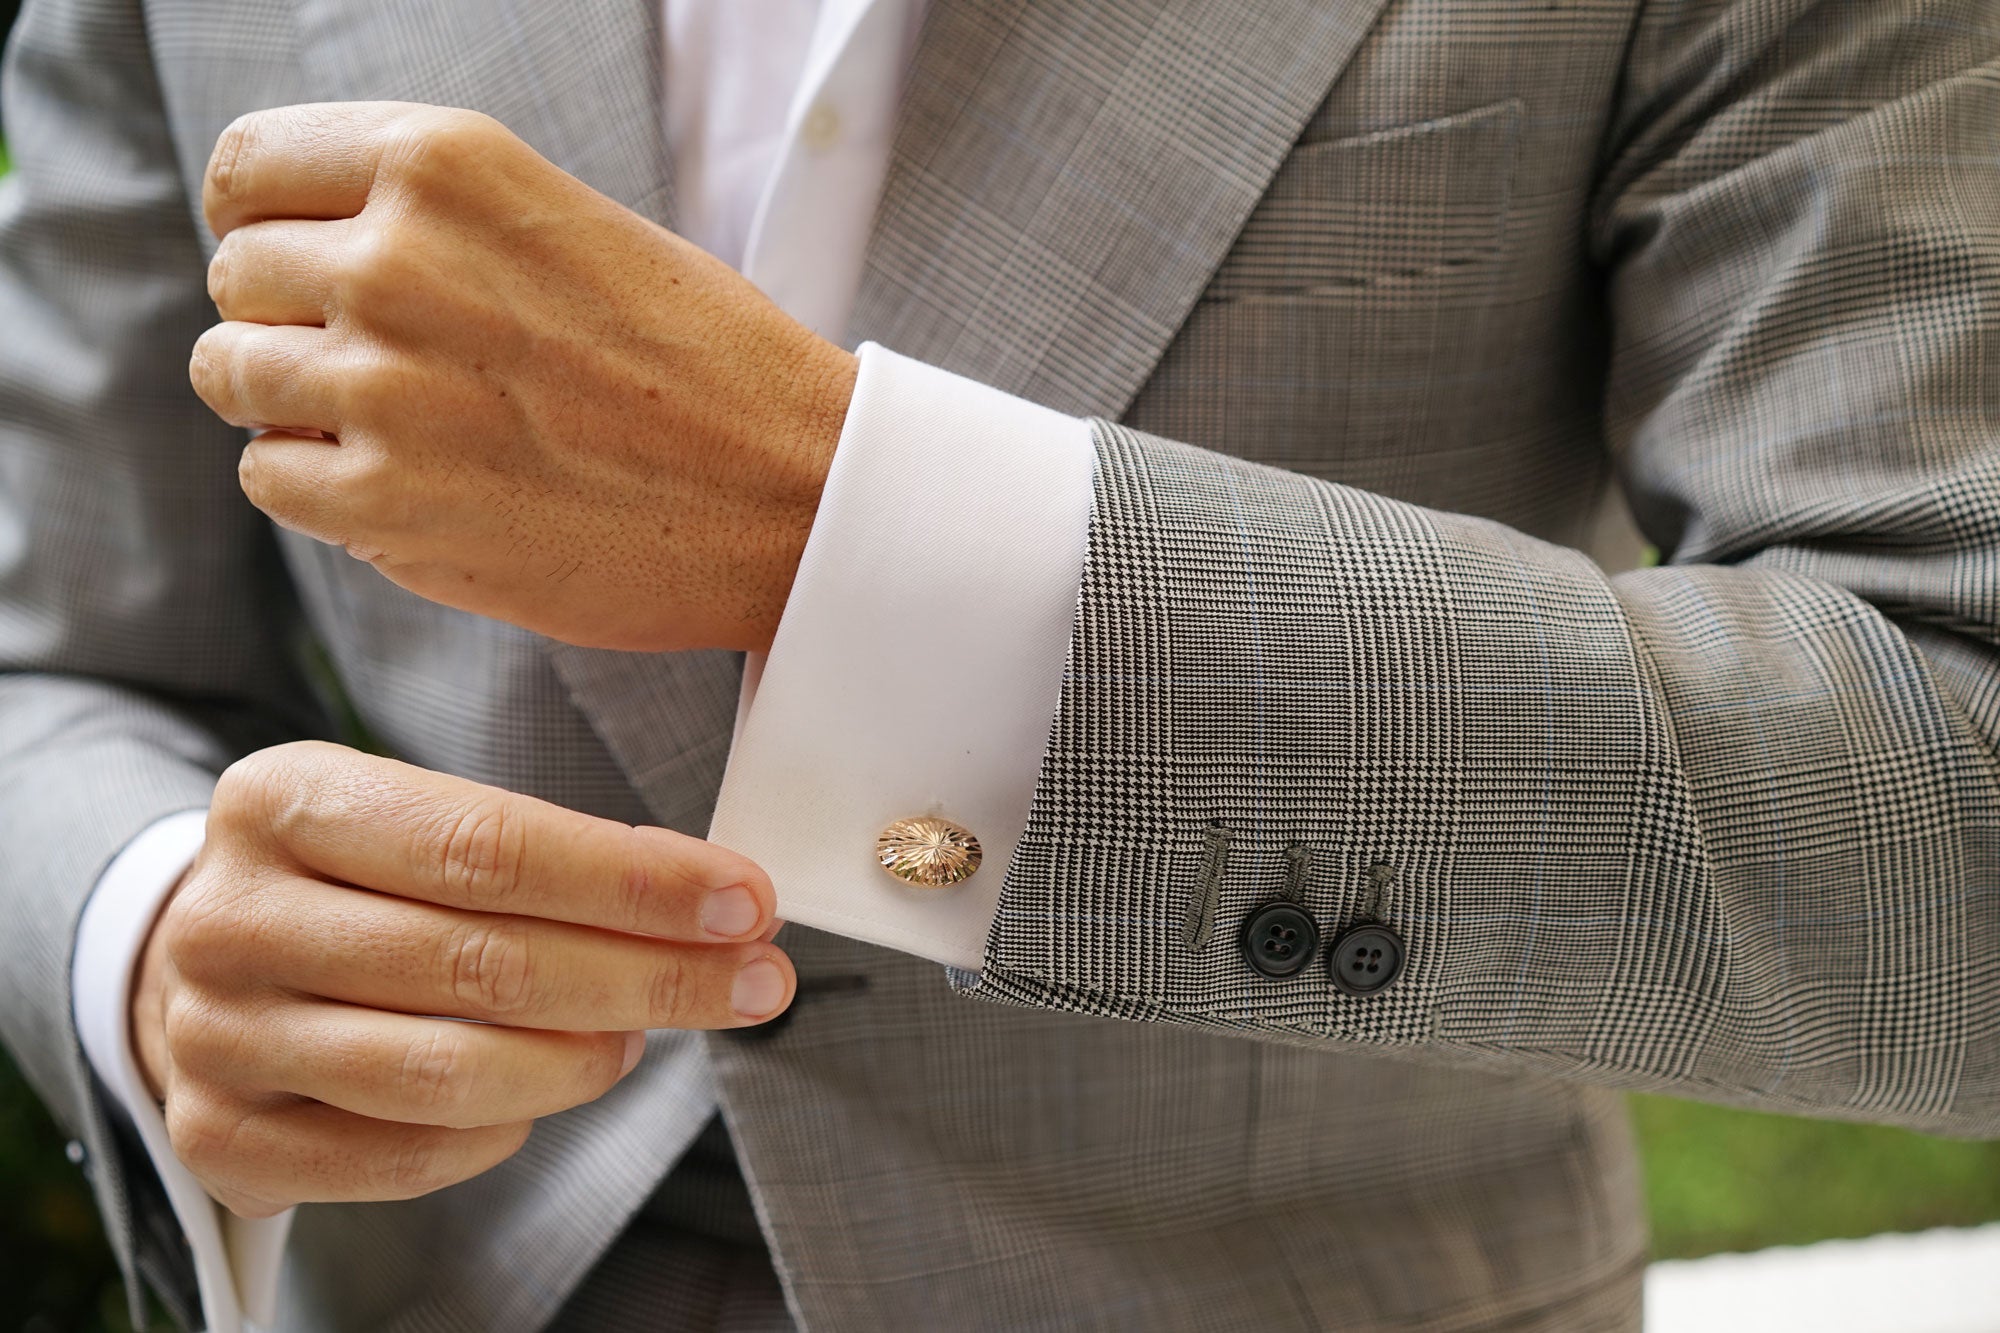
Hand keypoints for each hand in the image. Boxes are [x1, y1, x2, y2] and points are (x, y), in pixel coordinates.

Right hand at [130, 741, 792, 1217]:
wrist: (195, 960)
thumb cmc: (353, 879)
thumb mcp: (420, 818)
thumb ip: (550, 850)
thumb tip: (712, 898)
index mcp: (284, 801)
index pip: (486, 846)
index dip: (632, 883)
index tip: (746, 901)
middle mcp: (232, 919)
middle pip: (480, 963)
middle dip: (649, 975)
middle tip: (756, 979)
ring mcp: (216, 1038)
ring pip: (447, 1071)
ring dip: (586, 1060)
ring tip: (648, 1034)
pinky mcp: (225, 1140)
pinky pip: (408, 1153)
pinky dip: (506, 1127)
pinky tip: (552, 1083)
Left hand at [189, 102, 857, 653]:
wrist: (793, 493)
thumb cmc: (703, 360)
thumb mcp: (568, 222)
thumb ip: (433, 220)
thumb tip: (303, 255)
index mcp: (444, 165)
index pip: (248, 170)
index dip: (263, 222)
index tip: (299, 264)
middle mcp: (396, 261)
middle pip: (237, 277)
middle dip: (290, 320)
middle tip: (383, 364)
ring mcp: (383, 386)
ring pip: (233, 377)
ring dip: (295, 404)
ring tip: (395, 427)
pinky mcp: (387, 503)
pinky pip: (269, 476)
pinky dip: (318, 486)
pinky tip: (407, 485)